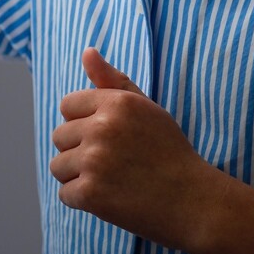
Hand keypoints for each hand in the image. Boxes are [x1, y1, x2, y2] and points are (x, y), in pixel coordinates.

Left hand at [50, 48, 222, 252]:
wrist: (195, 202)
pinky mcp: (91, 194)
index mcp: (115, 103)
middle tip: (114, 163)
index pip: (67, 106)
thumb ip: (113, 80)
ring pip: (58, 166)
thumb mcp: (146, 109)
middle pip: (59, 136)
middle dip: (80, 151)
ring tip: (111, 181)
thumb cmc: (169, 152)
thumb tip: (87, 51)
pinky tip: (110, 199)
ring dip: (78, 177)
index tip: (108, 138)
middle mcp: (102, 128)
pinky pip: (65, 194)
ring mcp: (94, 161)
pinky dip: (83, 201)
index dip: (84, 123)